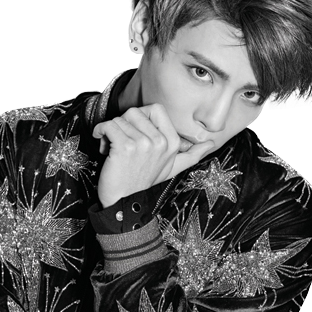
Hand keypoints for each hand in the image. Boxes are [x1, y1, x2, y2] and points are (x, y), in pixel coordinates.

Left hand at [93, 104, 213, 207]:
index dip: (140, 117)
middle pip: (134, 112)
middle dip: (123, 125)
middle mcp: (160, 142)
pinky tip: (103, 146)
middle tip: (122, 142)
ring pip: (119, 120)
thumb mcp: (172, 168)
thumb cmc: (143, 182)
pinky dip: (100, 133)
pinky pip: (108, 126)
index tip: (135, 132)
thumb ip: (191, 155)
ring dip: (110, 133)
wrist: (124, 202)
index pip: (156, 109)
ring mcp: (143, 144)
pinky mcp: (125, 148)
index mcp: (172, 143)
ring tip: (113, 149)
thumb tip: (210, 145)